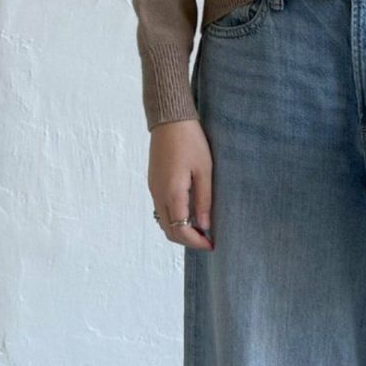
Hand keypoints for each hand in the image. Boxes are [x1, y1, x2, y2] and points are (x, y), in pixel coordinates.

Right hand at [148, 119, 214, 249]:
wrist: (169, 120)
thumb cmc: (190, 142)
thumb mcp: (204, 171)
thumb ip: (204, 200)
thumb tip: (204, 226)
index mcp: (172, 193)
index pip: (181, 230)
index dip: (196, 242)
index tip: (211, 245)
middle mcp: (158, 194)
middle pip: (169, 231)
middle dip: (188, 241)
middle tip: (207, 240)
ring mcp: (153, 189)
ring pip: (163, 222)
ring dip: (180, 231)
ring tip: (200, 229)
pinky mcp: (153, 183)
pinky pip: (161, 209)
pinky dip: (174, 219)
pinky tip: (189, 213)